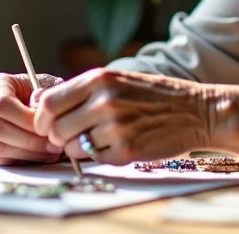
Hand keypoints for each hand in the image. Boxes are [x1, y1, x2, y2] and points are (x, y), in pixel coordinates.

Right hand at [0, 72, 63, 164]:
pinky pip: (1, 159)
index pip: (1, 104)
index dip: (24, 118)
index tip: (46, 126)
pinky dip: (23, 159)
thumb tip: (38, 108)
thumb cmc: (41, 92)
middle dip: (27, 139)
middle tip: (52, 143)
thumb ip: (45, 94)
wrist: (35, 102)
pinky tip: (41, 154)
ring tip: (51, 150)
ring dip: (28, 153)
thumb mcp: (47, 85)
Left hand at [34, 68, 213, 165]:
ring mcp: (115, 127)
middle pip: (56, 128)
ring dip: (79, 147)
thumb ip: (83, 90)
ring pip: (72, 147)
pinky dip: (100, 156)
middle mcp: (104, 101)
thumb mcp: (118, 80)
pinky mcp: (127, 150)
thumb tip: (42, 104)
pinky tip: (118, 144)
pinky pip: (95, 159)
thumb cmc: (155, 95)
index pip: (49, 103)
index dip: (41, 118)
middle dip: (58, 136)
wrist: (196, 111)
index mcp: (100, 79)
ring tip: (99, 138)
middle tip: (71, 136)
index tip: (46, 124)